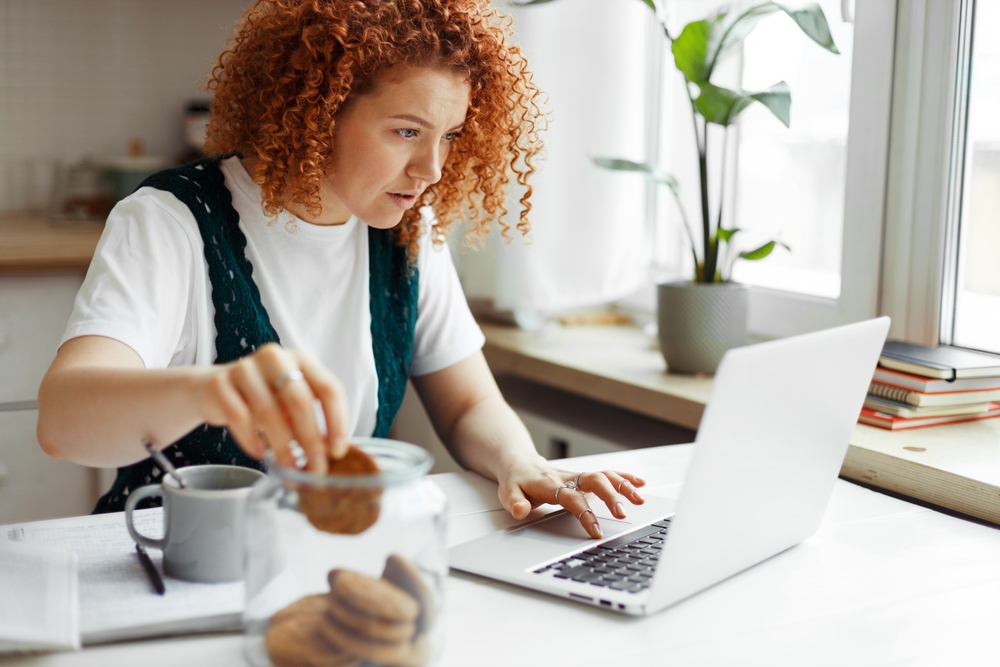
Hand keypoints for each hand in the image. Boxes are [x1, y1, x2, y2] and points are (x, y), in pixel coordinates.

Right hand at [197, 343, 348, 473]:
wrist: (214, 389)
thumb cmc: (263, 398)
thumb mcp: (291, 404)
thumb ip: (312, 421)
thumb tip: (331, 454)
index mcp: (301, 360)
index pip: (329, 389)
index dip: (337, 422)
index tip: (338, 451)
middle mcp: (275, 358)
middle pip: (299, 401)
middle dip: (311, 440)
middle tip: (315, 468)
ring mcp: (245, 368)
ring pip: (268, 412)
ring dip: (282, 446)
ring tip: (289, 467)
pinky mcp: (219, 384)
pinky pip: (238, 417)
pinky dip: (251, 440)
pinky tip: (260, 453)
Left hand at [497, 456, 645, 538]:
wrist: (520, 463)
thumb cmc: (517, 481)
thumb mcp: (508, 493)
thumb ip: (515, 502)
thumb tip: (520, 510)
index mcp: (550, 484)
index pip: (572, 498)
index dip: (585, 514)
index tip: (597, 531)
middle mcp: (568, 477)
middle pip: (593, 481)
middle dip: (610, 495)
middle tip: (622, 513)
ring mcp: (577, 476)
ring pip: (604, 476)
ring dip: (623, 485)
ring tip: (639, 498)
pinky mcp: (584, 477)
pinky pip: (606, 474)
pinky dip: (624, 476)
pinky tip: (640, 483)